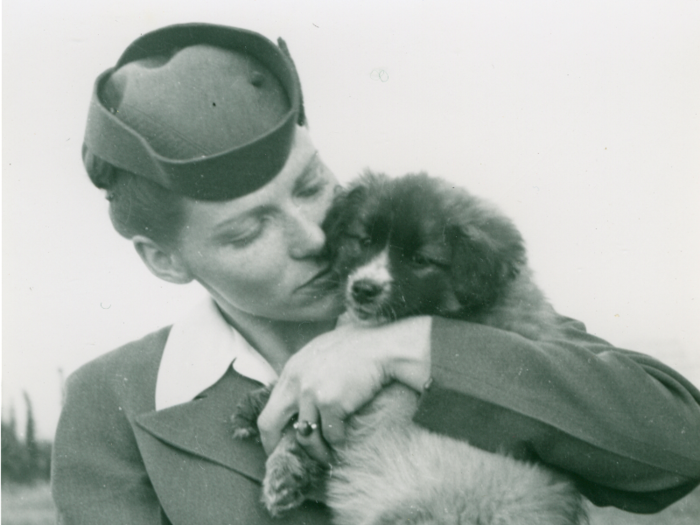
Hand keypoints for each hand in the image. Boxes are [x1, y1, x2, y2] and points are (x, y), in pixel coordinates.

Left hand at [257, 316, 431, 462]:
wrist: (382, 347)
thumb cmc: (359, 346)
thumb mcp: (322, 351)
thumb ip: (307, 371)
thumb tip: (301, 396)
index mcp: (291, 368)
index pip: (269, 406)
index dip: (273, 429)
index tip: (281, 441)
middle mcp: (295, 381)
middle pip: (269, 423)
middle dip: (275, 446)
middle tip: (288, 459)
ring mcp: (311, 393)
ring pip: (304, 437)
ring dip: (317, 451)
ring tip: (327, 457)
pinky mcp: (331, 403)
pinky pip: (331, 436)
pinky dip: (338, 442)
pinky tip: (345, 442)